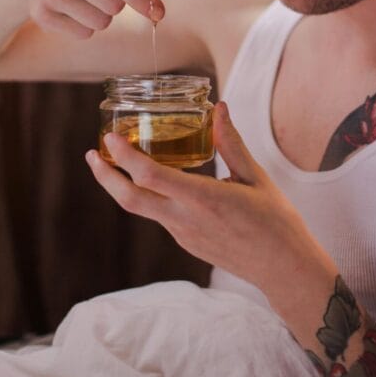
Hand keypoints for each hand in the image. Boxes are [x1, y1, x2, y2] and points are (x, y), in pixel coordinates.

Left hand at [84, 102, 324, 292]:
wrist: (283, 268)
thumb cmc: (275, 222)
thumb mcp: (255, 177)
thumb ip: (231, 143)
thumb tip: (219, 109)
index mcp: (203, 200)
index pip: (150, 177)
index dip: (125, 156)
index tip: (110, 138)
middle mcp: (186, 220)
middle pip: (130, 200)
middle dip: (106, 176)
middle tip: (92, 154)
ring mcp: (183, 235)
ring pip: (141, 209)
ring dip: (123, 186)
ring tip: (117, 162)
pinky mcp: (187, 243)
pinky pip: (159, 217)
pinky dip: (147, 197)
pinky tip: (155, 182)